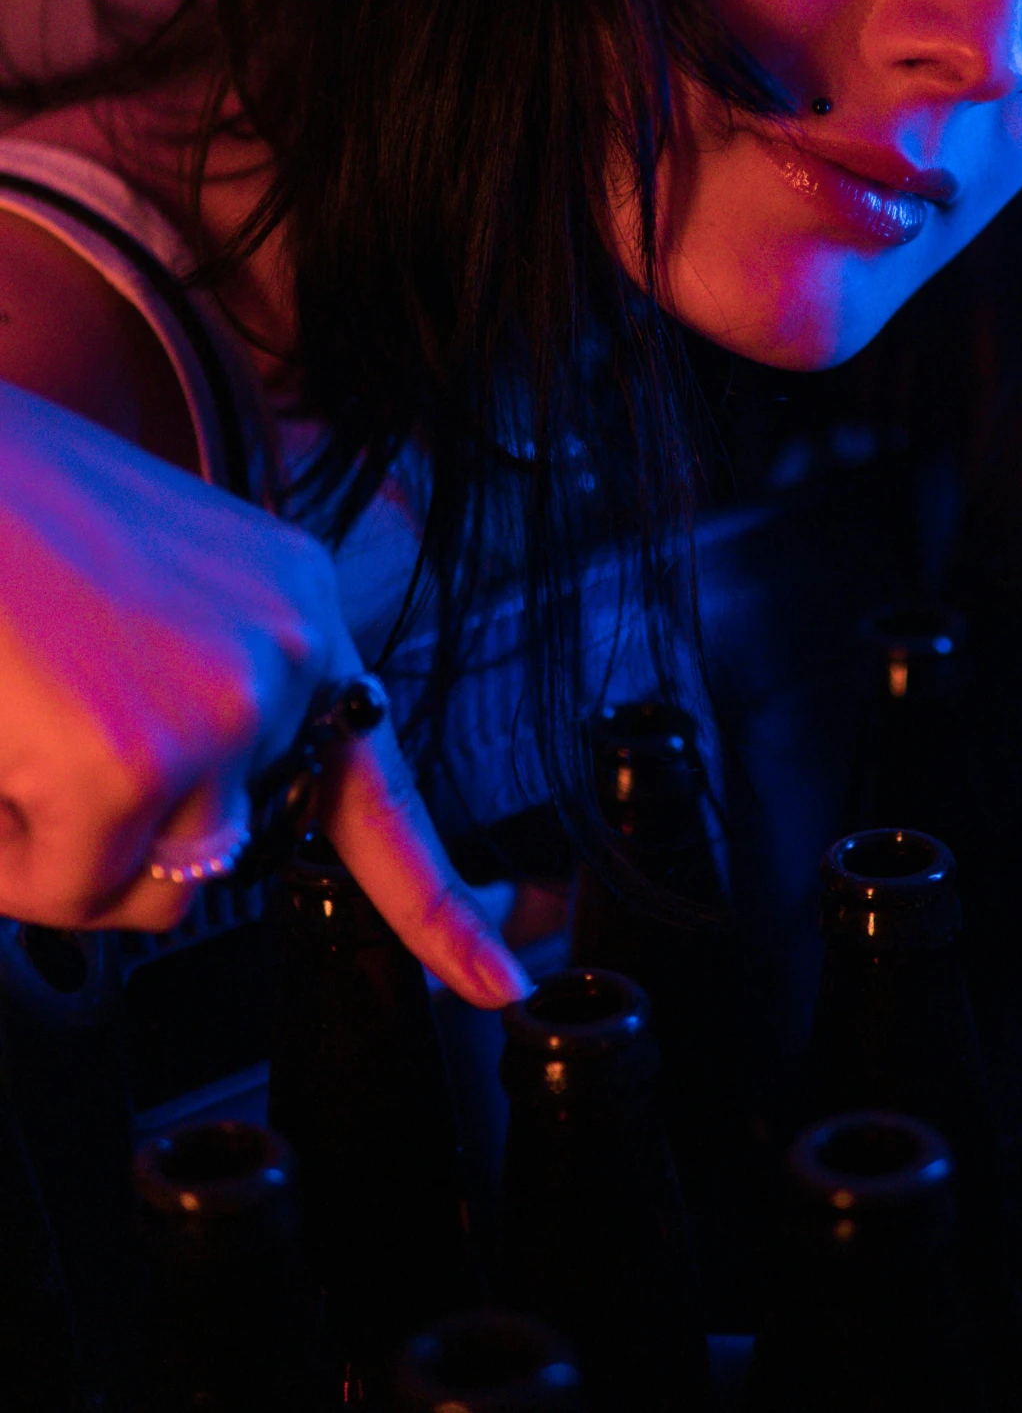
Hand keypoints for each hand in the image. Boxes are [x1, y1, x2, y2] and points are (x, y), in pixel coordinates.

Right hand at [0, 380, 527, 1006]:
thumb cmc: (8, 518)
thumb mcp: (145, 591)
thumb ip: (199, 695)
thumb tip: (190, 829)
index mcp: (295, 602)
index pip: (378, 786)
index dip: (438, 903)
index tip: (495, 980)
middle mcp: (289, 655)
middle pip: (224, 853)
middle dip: (123, 838)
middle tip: (43, 738)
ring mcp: (225, 711)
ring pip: (146, 886)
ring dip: (60, 847)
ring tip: (14, 734)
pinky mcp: (138, 764)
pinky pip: (68, 891)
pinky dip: (10, 856)